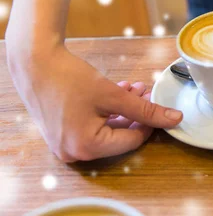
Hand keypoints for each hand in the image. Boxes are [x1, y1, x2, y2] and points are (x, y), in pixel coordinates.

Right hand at [7, 45, 182, 161]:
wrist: (34, 63)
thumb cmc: (69, 78)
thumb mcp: (114, 95)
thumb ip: (146, 110)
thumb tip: (174, 119)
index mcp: (88, 147)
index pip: (132, 140)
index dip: (150, 122)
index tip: (158, 105)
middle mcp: (75, 153)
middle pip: (119, 136)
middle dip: (136, 114)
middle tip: (147, 93)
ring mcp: (66, 145)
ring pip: (107, 130)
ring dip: (124, 110)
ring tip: (135, 88)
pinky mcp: (62, 134)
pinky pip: (92, 127)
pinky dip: (107, 112)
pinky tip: (119, 92)